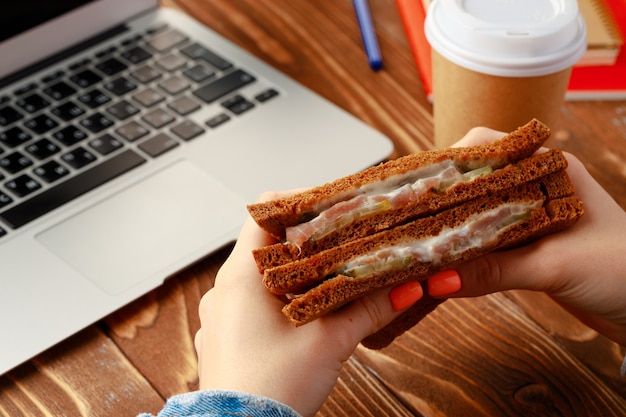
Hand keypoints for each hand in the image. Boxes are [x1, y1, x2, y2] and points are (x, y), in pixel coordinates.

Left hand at [194, 191, 422, 416]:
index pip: (264, 212)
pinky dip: (282, 300)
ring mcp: (223, 314)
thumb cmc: (272, 391)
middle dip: (309, 242)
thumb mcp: (330, 343)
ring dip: (298, 274)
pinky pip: (253, 303)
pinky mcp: (226, 337)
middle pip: (267, 243)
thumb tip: (406, 287)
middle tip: (345, 244)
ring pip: (262, 276)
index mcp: (242, 276)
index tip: (333, 205)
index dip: (300, 200)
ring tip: (333, 280)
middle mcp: (225, 289)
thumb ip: (369, 309)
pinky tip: (308, 315)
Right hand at [427, 127, 625, 345]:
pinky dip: (463, 251)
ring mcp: (529, 217)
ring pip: (475, 213)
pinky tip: (444, 262)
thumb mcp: (555, 265)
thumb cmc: (625, 270)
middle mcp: (534, 187)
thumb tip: (436, 278)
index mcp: (548, 169)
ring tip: (417, 240)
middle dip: (439, 198)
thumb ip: (494, 269)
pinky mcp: (527, 246)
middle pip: (473, 181)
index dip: (448, 162)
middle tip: (406, 217)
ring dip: (449, 227)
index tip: (417, 186)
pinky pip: (485, 241)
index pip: (486, 148)